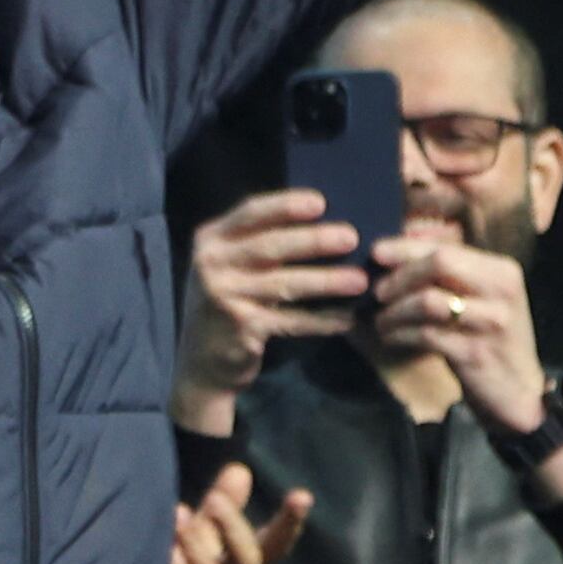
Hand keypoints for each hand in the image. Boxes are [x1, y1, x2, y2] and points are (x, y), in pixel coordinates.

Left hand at [167, 457, 315, 563]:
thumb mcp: (202, 540)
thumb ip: (220, 508)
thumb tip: (240, 468)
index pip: (276, 544)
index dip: (289, 522)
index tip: (302, 496)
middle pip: (250, 562)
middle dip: (234, 529)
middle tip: (216, 500)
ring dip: (199, 551)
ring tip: (181, 523)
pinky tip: (169, 560)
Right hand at [175, 191, 368, 433]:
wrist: (202, 360)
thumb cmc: (228, 302)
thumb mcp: (229, 265)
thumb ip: (256, 241)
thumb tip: (319, 218)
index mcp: (211, 239)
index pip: (250, 213)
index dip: (285, 205)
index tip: (321, 202)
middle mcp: (212, 264)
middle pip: (270, 246)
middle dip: (314, 241)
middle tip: (351, 237)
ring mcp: (224, 297)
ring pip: (284, 284)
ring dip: (326, 281)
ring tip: (360, 281)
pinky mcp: (241, 328)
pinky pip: (290, 321)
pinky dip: (320, 320)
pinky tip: (345, 319)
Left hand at [366, 230, 551, 427]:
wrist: (518, 390)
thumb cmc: (490, 338)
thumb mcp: (481, 298)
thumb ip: (451, 269)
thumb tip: (403, 240)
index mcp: (502, 271)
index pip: (446, 248)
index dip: (405, 249)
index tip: (376, 253)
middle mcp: (501, 291)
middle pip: (439, 264)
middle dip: (400, 276)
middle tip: (379, 292)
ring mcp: (491, 322)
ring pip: (428, 300)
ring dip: (395, 310)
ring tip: (382, 320)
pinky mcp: (475, 353)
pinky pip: (425, 335)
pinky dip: (400, 334)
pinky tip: (391, 337)